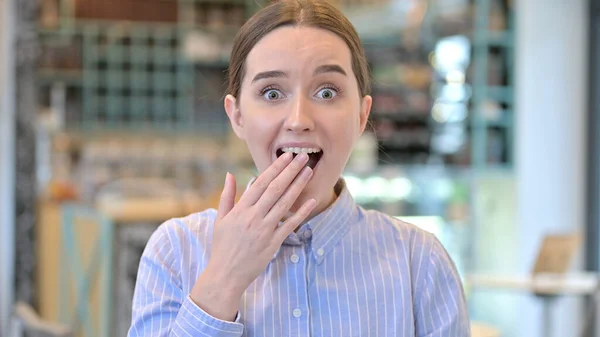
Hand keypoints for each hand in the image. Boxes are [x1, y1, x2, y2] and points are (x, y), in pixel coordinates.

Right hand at [190, 152, 316, 320]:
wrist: (226, 274)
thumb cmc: (222, 246)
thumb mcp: (220, 219)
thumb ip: (227, 196)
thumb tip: (229, 174)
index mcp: (240, 209)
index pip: (261, 183)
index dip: (275, 168)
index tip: (286, 157)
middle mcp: (253, 217)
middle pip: (275, 189)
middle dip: (290, 171)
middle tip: (303, 157)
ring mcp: (264, 230)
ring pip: (285, 203)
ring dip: (298, 185)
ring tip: (309, 172)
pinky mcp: (273, 243)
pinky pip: (290, 225)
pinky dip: (302, 212)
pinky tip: (312, 200)